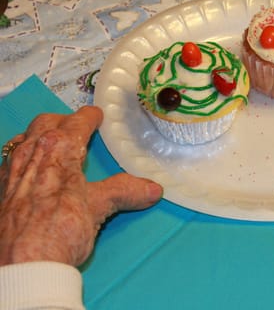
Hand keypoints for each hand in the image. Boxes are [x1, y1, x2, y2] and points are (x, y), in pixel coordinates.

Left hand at [0, 106, 162, 266]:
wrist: (22, 264)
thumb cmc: (60, 230)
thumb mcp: (99, 207)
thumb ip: (124, 191)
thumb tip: (152, 188)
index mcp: (59, 148)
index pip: (77, 123)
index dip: (89, 117)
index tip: (96, 115)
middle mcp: (31, 152)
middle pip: (46, 123)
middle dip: (63, 120)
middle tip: (77, 127)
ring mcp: (11, 170)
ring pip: (24, 139)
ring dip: (40, 136)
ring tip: (52, 145)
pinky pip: (9, 161)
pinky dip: (22, 158)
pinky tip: (29, 172)